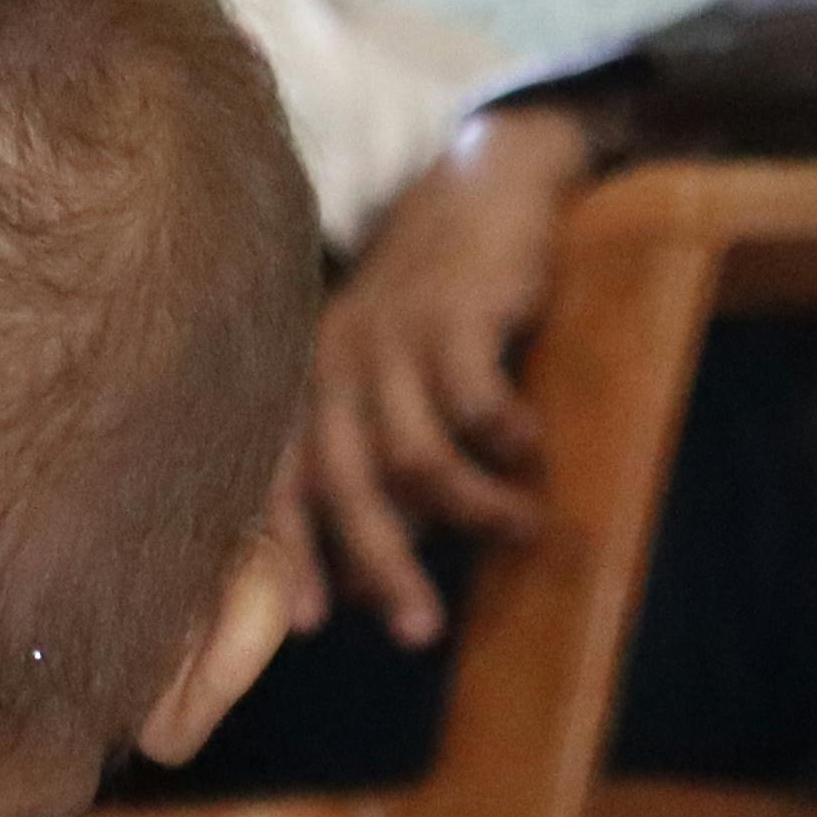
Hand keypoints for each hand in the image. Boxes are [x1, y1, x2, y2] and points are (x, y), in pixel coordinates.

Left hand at [301, 105, 592, 642]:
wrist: (489, 185)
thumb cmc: (444, 302)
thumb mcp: (393, 373)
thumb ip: (387, 448)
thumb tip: (405, 551)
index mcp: (310, 386)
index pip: (283, 486)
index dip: (291, 557)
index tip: (310, 625)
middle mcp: (334, 367)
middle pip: (346, 489)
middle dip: (381, 567)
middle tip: (419, 631)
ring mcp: (389, 340)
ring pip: (416, 458)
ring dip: (473, 510)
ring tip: (526, 532)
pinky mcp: (453, 315)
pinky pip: (474, 403)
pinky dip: (506, 442)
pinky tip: (533, 454)